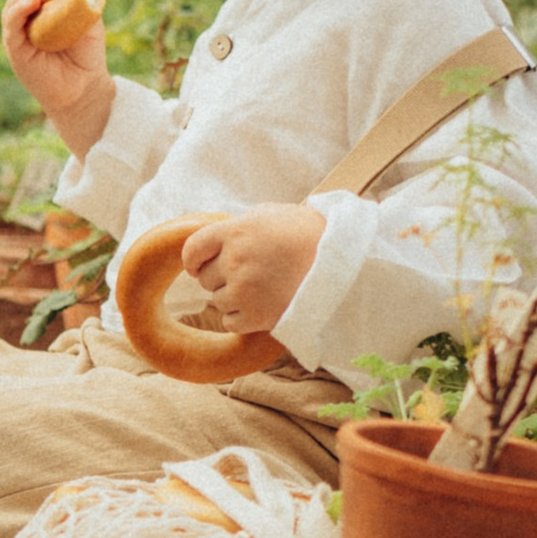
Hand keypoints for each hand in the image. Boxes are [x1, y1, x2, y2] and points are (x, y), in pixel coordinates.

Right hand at [2, 0, 114, 154]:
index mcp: (43, 5)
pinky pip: (11, 23)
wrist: (85, 88)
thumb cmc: (87, 54)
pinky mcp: (15, 48)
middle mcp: (27, 16)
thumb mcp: (87, 17)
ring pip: (14, 1)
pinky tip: (33, 1)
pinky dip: (19, 8)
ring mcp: (18, 32)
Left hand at [178, 202, 325, 334]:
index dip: (192, 260)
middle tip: (250, 273)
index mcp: (237, 231)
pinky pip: (230, 322)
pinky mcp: (256, 317)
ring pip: (216, 300)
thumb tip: (213, 239)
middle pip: (204, 278)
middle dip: (220, 277)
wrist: (343, 264)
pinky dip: (242, 317)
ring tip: (263, 288)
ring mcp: (245, 290)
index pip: (193, 249)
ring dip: (233, 297)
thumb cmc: (309, 235)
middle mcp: (236, 260)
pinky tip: (263, 305)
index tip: (196, 266)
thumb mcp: (271, 215)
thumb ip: (238, 226)